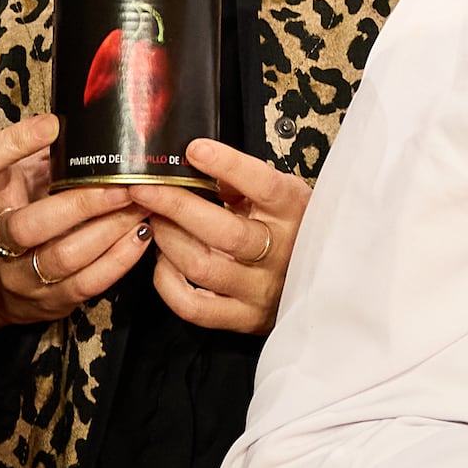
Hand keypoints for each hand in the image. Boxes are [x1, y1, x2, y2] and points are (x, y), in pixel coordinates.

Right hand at [0, 116, 159, 340]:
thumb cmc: (22, 215)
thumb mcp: (21, 181)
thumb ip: (45, 155)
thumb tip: (93, 118)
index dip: (10, 144)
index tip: (52, 124)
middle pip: (28, 226)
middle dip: (81, 204)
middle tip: (123, 185)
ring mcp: (20, 276)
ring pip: (63, 257)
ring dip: (109, 230)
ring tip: (141, 207)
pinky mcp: (49, 302)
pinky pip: (88, 283)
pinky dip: (120, 258)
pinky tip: (142, 235)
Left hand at [134, 145, 307, 335]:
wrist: (321, 281)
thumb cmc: (291, 229)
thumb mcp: (279, 197)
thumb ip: (243, 181)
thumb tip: (197, 161)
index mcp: (294, 212)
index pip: (264, 186)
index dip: (228, 166)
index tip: (195, 150)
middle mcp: (281, 253)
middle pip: (223, 232)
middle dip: (175, 206)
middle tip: (145, 190)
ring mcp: (262, 289)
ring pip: (202, 266)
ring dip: (168, 239)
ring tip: (154, 222)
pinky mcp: (244, 317)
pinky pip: (194, 307)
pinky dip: (167, 282)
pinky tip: (164, 261)